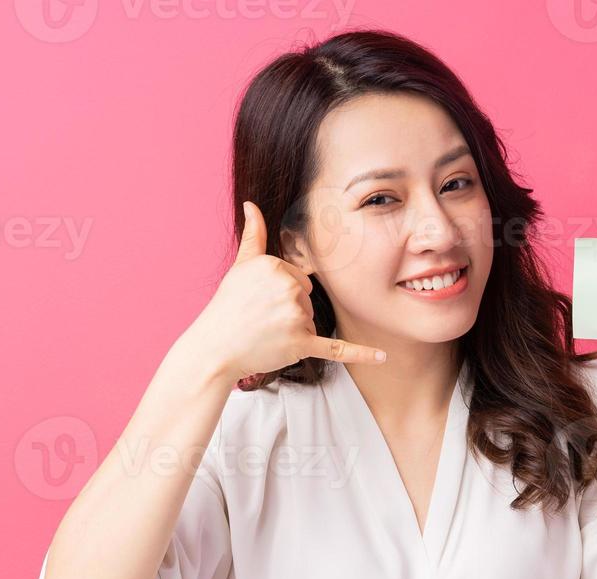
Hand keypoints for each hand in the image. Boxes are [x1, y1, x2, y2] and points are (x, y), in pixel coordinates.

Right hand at [184, 201, 385, 383]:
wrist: (215, 347)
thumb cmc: (227, 307)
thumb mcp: (240, 266)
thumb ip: (253, 234)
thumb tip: (251, 204)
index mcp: (276, 266)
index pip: (298, 278)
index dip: (281, 292)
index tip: (259, 301)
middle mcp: (288, 289)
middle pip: (306, 299)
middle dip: (289, 311)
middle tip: (261, 319)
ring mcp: (295, 317)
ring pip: (311, 321)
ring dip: (295, 330)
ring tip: (266, 333)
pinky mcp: (301, 344)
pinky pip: (336, 348)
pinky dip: (360, 354)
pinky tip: (382, 357)